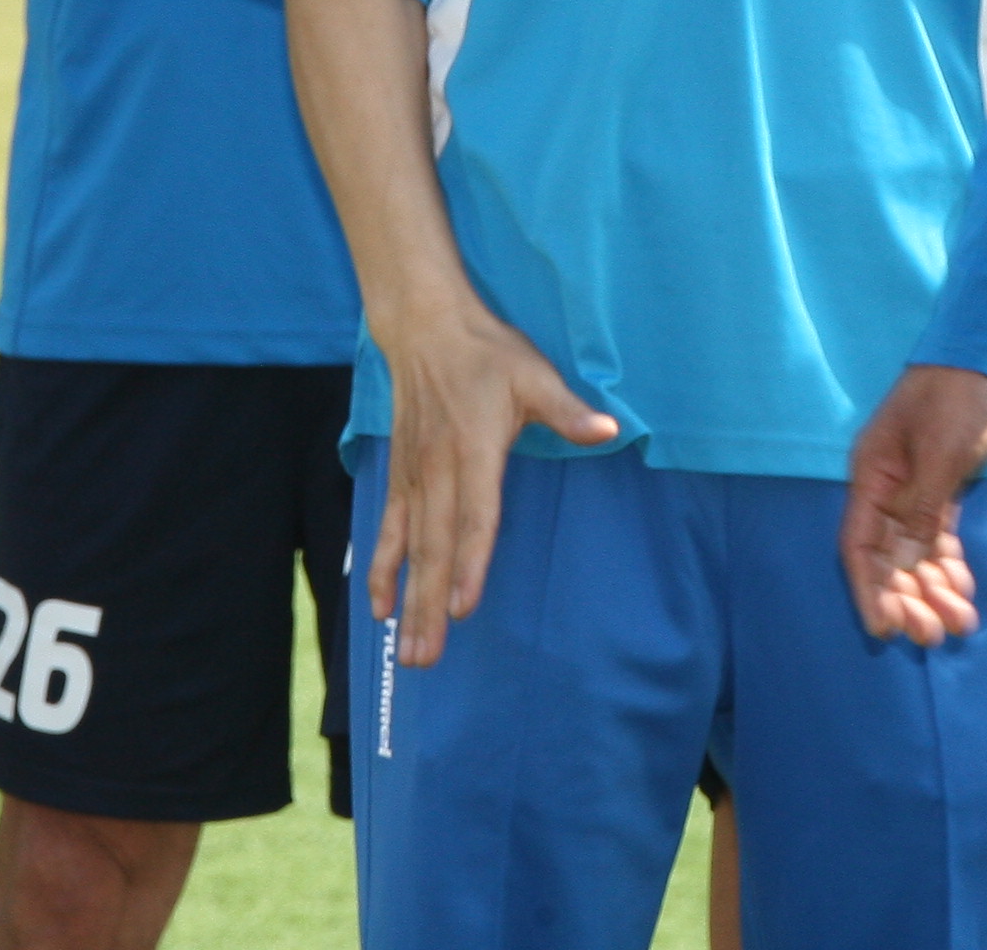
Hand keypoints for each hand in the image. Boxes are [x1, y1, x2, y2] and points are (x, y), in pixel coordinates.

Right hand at [369, 295, 616, 665]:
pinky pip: (387, 530)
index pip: (475, 518)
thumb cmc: (488, 354)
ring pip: (409, 549)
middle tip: (426, 656)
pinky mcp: (399, 476)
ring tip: (405, 649)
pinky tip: (378, 608)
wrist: (425, 329)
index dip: (471, 564)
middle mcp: (437, 472)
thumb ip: (567, 410)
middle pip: (436, 548)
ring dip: (406, 600)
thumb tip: (609, 431)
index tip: (464, 608)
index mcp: (474, 452)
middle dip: (430, 605)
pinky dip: (381, 569)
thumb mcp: (534, 375)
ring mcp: (413, 477)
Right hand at [841, 365, 986, 643]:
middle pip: (888, 559)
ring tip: (957, 624)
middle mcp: (886, 491)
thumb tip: (909, 556)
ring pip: (916, 556)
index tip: (884, 628)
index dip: (869, 589)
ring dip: (933, 592)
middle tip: (931, 636)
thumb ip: (923, 505)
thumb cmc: (957, 396)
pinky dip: (950, 567)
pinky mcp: (942, 490)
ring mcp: (913, 493)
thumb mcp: (939, 451)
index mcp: (871, 476)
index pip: (859, 546)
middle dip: (908, 600)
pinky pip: (939, 539)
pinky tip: (963, 594)